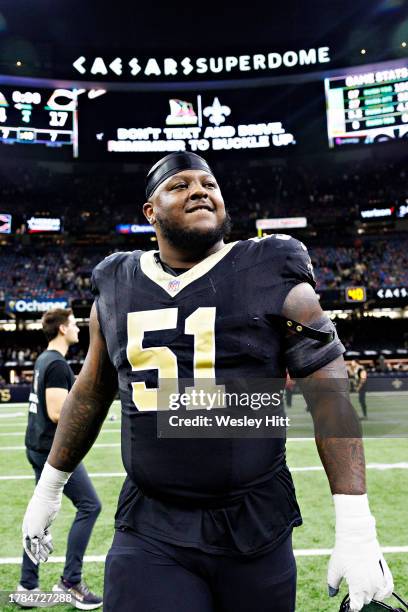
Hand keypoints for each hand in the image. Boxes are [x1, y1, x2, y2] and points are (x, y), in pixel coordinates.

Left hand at [22, 462, 70, 563]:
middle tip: (39, 562)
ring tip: (46, 560)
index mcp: (28, 523)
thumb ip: (44, 522)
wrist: (47, 493)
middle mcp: (28, 527)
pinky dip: (43, 549)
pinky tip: (50, 552)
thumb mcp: (45, 513)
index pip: (28, 539)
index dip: (32, 548)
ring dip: (40, 554)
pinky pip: (38, 543)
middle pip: (28, 545)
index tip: (38, 553)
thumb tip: (48, 526)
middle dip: (34, 555)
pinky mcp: (36, 529)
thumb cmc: (48, 500)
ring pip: (34, 546)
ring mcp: (31, 529)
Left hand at [328, 495, 393, 610]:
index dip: (352, 604)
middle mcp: (371, 586)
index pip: (357, 606)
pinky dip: (384, 591)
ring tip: (363, 583)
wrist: (357, 536)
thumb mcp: (334, 568)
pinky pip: (389, 589)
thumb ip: (332, 584)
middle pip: (366, 600)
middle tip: (353, 584)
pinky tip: (378, 588)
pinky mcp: (386, 573)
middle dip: (359, 595)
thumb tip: (331, 593)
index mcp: (358, 588)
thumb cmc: (344, 551)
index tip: (349, 599)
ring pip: (377, 596)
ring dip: (371, 593)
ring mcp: (380, 580)